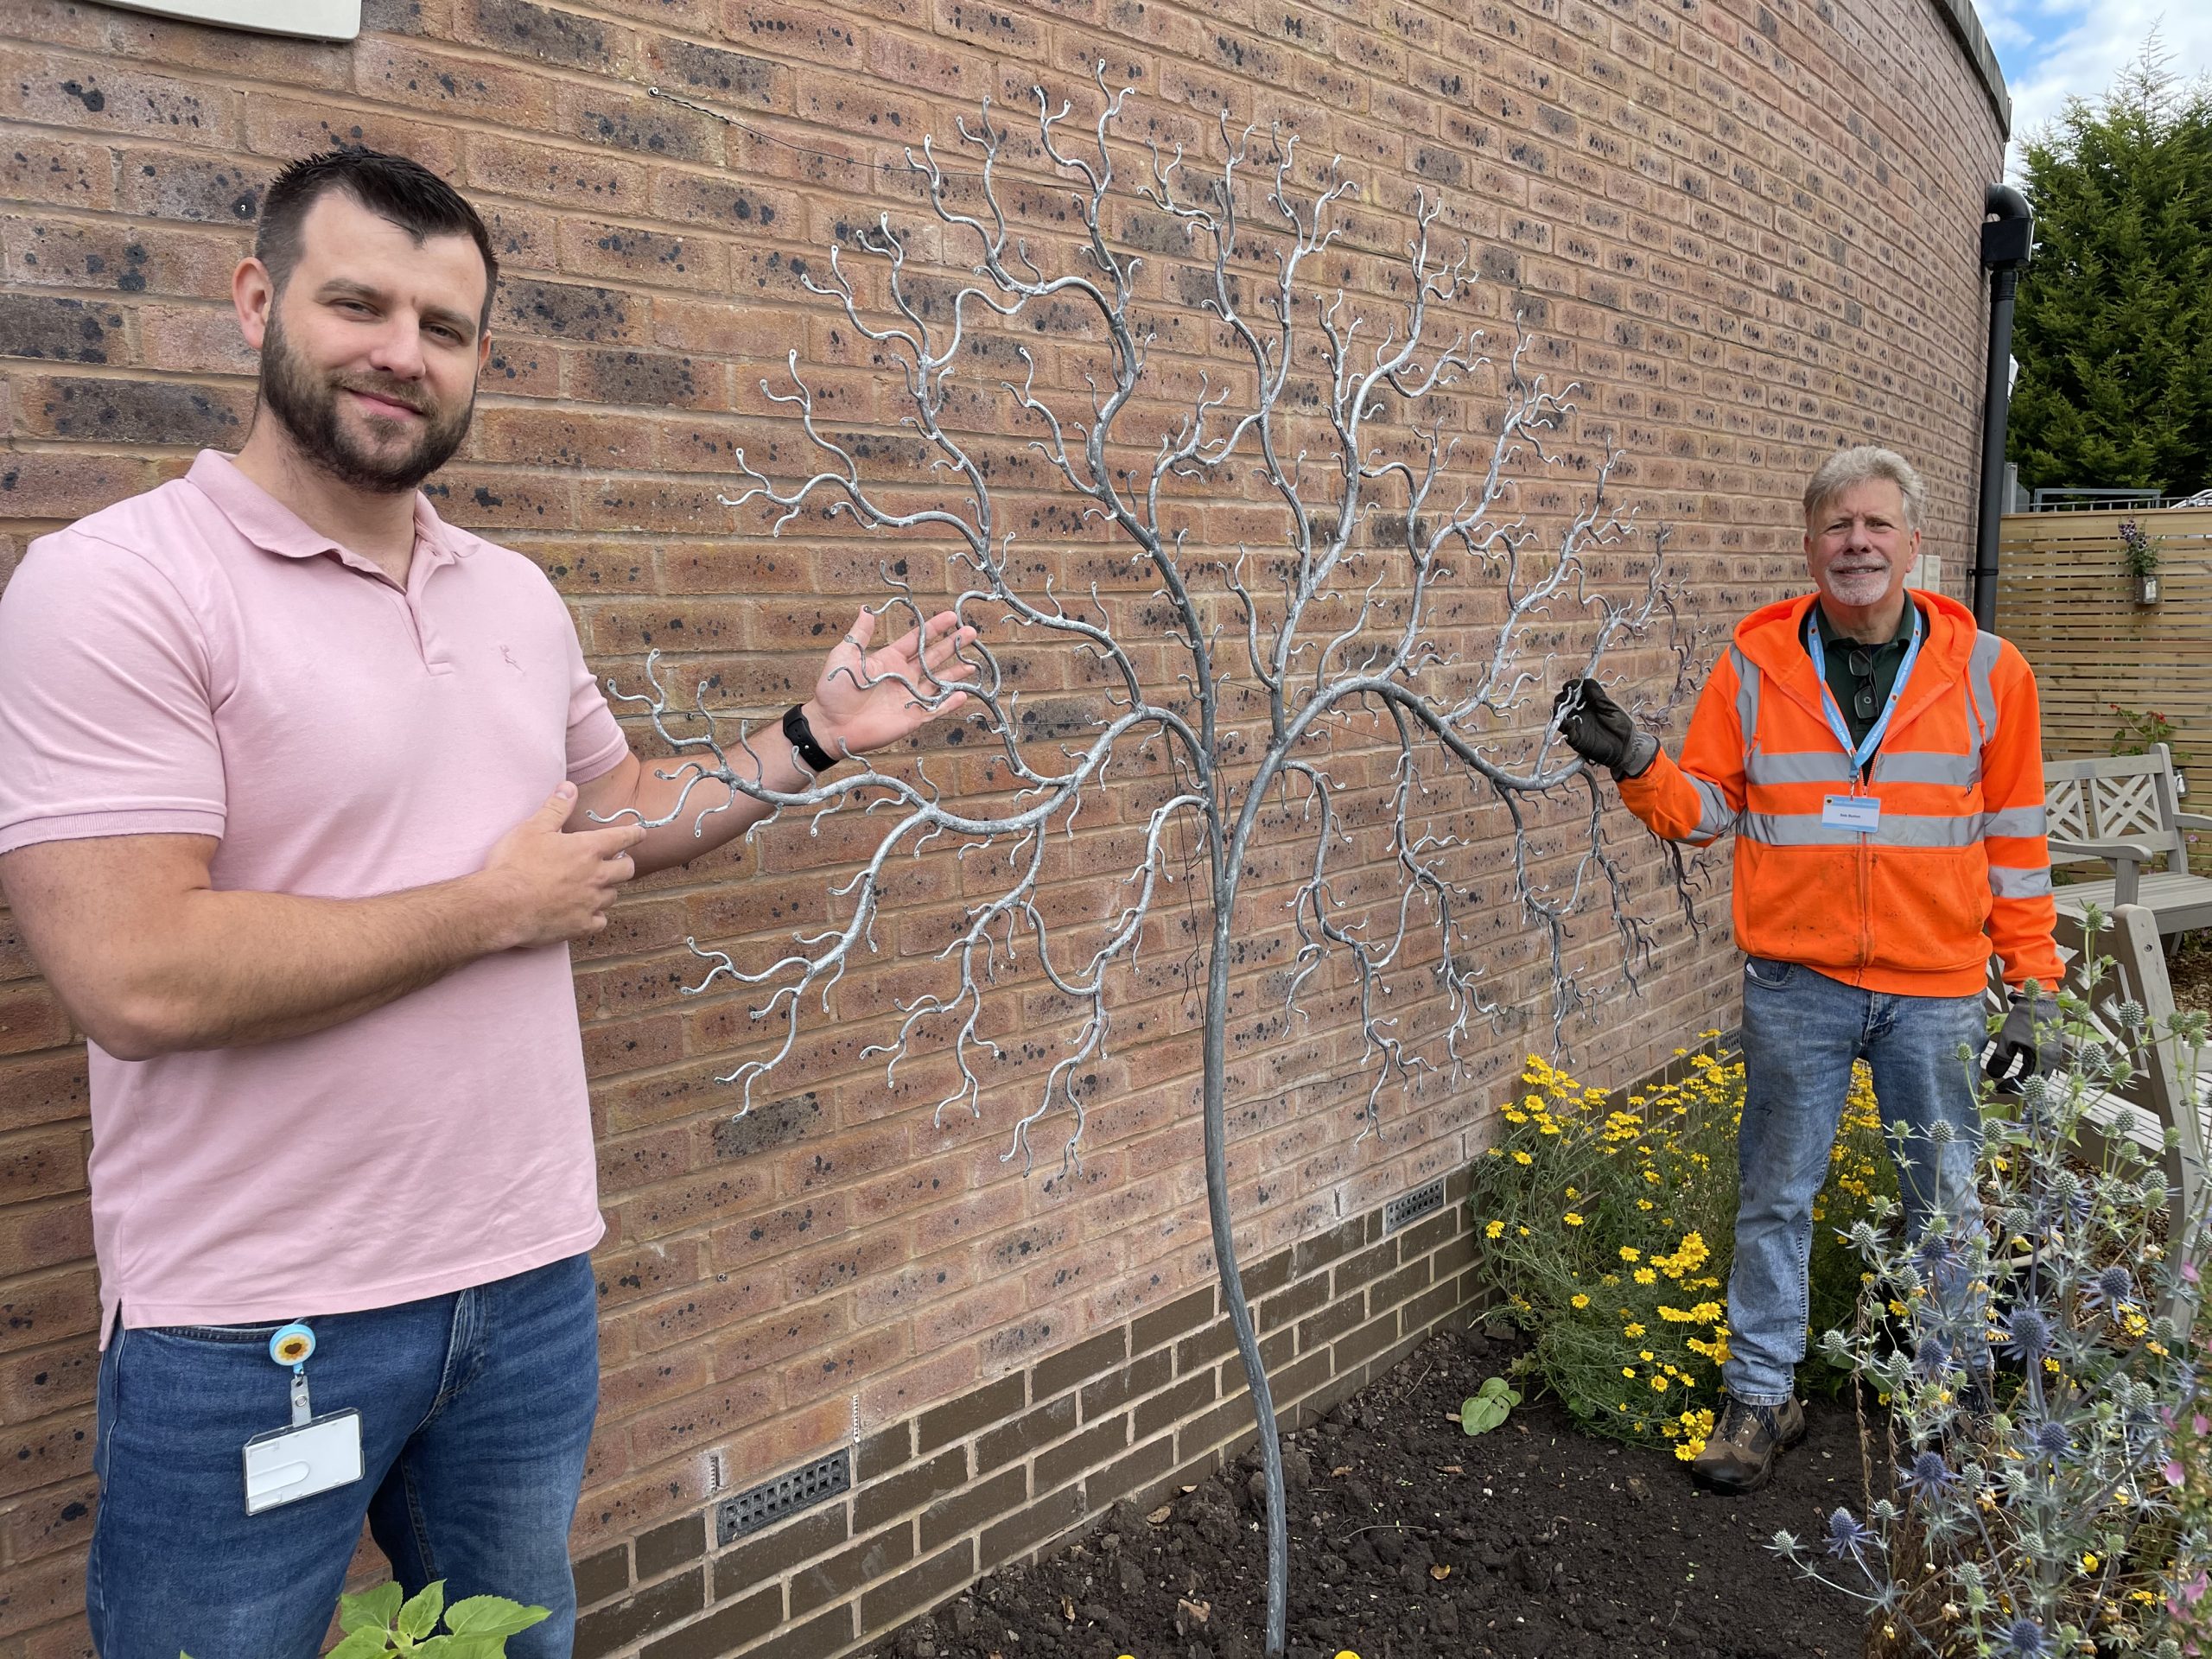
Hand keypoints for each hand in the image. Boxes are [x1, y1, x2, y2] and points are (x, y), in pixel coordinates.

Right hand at [482, 783, 645, 946]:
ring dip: (606, 890)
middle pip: (627, 869)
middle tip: (615, 862)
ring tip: (594, 887)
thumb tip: (569, 788)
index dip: (634, 834)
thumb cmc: (515, 865)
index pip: (622, 838)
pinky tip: (585, 914)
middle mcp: (596, 876)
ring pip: (613, 895)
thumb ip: (555, 808)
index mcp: (587, 849)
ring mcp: (591, 903)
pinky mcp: (581, 926)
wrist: (502, 906)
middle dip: (623, 863)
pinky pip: (600, 921)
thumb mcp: (533, 828)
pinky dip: (595, 917)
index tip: (640, 833)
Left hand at [805, 607, 978, 760]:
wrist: (830, 724)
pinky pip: (935, 709)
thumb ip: (860, 634)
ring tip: (973, 663)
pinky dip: (950, 702)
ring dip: (956, 673)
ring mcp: (909, 697)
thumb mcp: (845, 655)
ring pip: (939, 683)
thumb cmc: (834, 689)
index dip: (935, 628)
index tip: (951, 616)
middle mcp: (904, 677)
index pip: (917, 640)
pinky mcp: (912, 717)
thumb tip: (866, 609)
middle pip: (933, 658)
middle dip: (953, 645)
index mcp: (890, 659)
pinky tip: (963, 693)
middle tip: (971, 632)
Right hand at [1553, 678, 1656, 778]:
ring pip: (1560, 717)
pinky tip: (1568, 722)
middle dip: (1562, 698)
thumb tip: (1585, 681)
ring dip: (1558, 711)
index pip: (1574, 692)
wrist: (1628, 747)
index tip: (1571, 685)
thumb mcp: (1611, 707)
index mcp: (1588, 704)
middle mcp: (1579, 714)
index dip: (1571, 687)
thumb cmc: (1622, 726)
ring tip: (1561, 707)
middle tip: (1567, 696)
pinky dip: (1565, 726)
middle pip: (1563, 703)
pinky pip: (1567, 733)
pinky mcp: (1577, 740)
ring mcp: (1577, 727)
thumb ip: (1598, 695)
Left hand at [1985, 989, 2062, 1092]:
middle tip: (2004, 1086)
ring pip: (2040, 1072)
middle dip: (2020, 1085)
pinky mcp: (2052, 1047)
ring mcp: (2054, 1053)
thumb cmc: (2023, 1018)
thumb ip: (2001, 1058)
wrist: (2038, 1000)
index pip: (2029, 1082)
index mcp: (2044, 1058)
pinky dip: (2030, 1069)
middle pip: (2037, 1080)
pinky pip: (2042, 1064)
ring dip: (2026, 1077)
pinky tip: (2020, 1067)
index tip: (1999, 1088)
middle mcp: (2053, 1058)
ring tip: (2010, 1079)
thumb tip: (1993, 1075)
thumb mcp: (2007, 1039)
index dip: (2013, 1087)